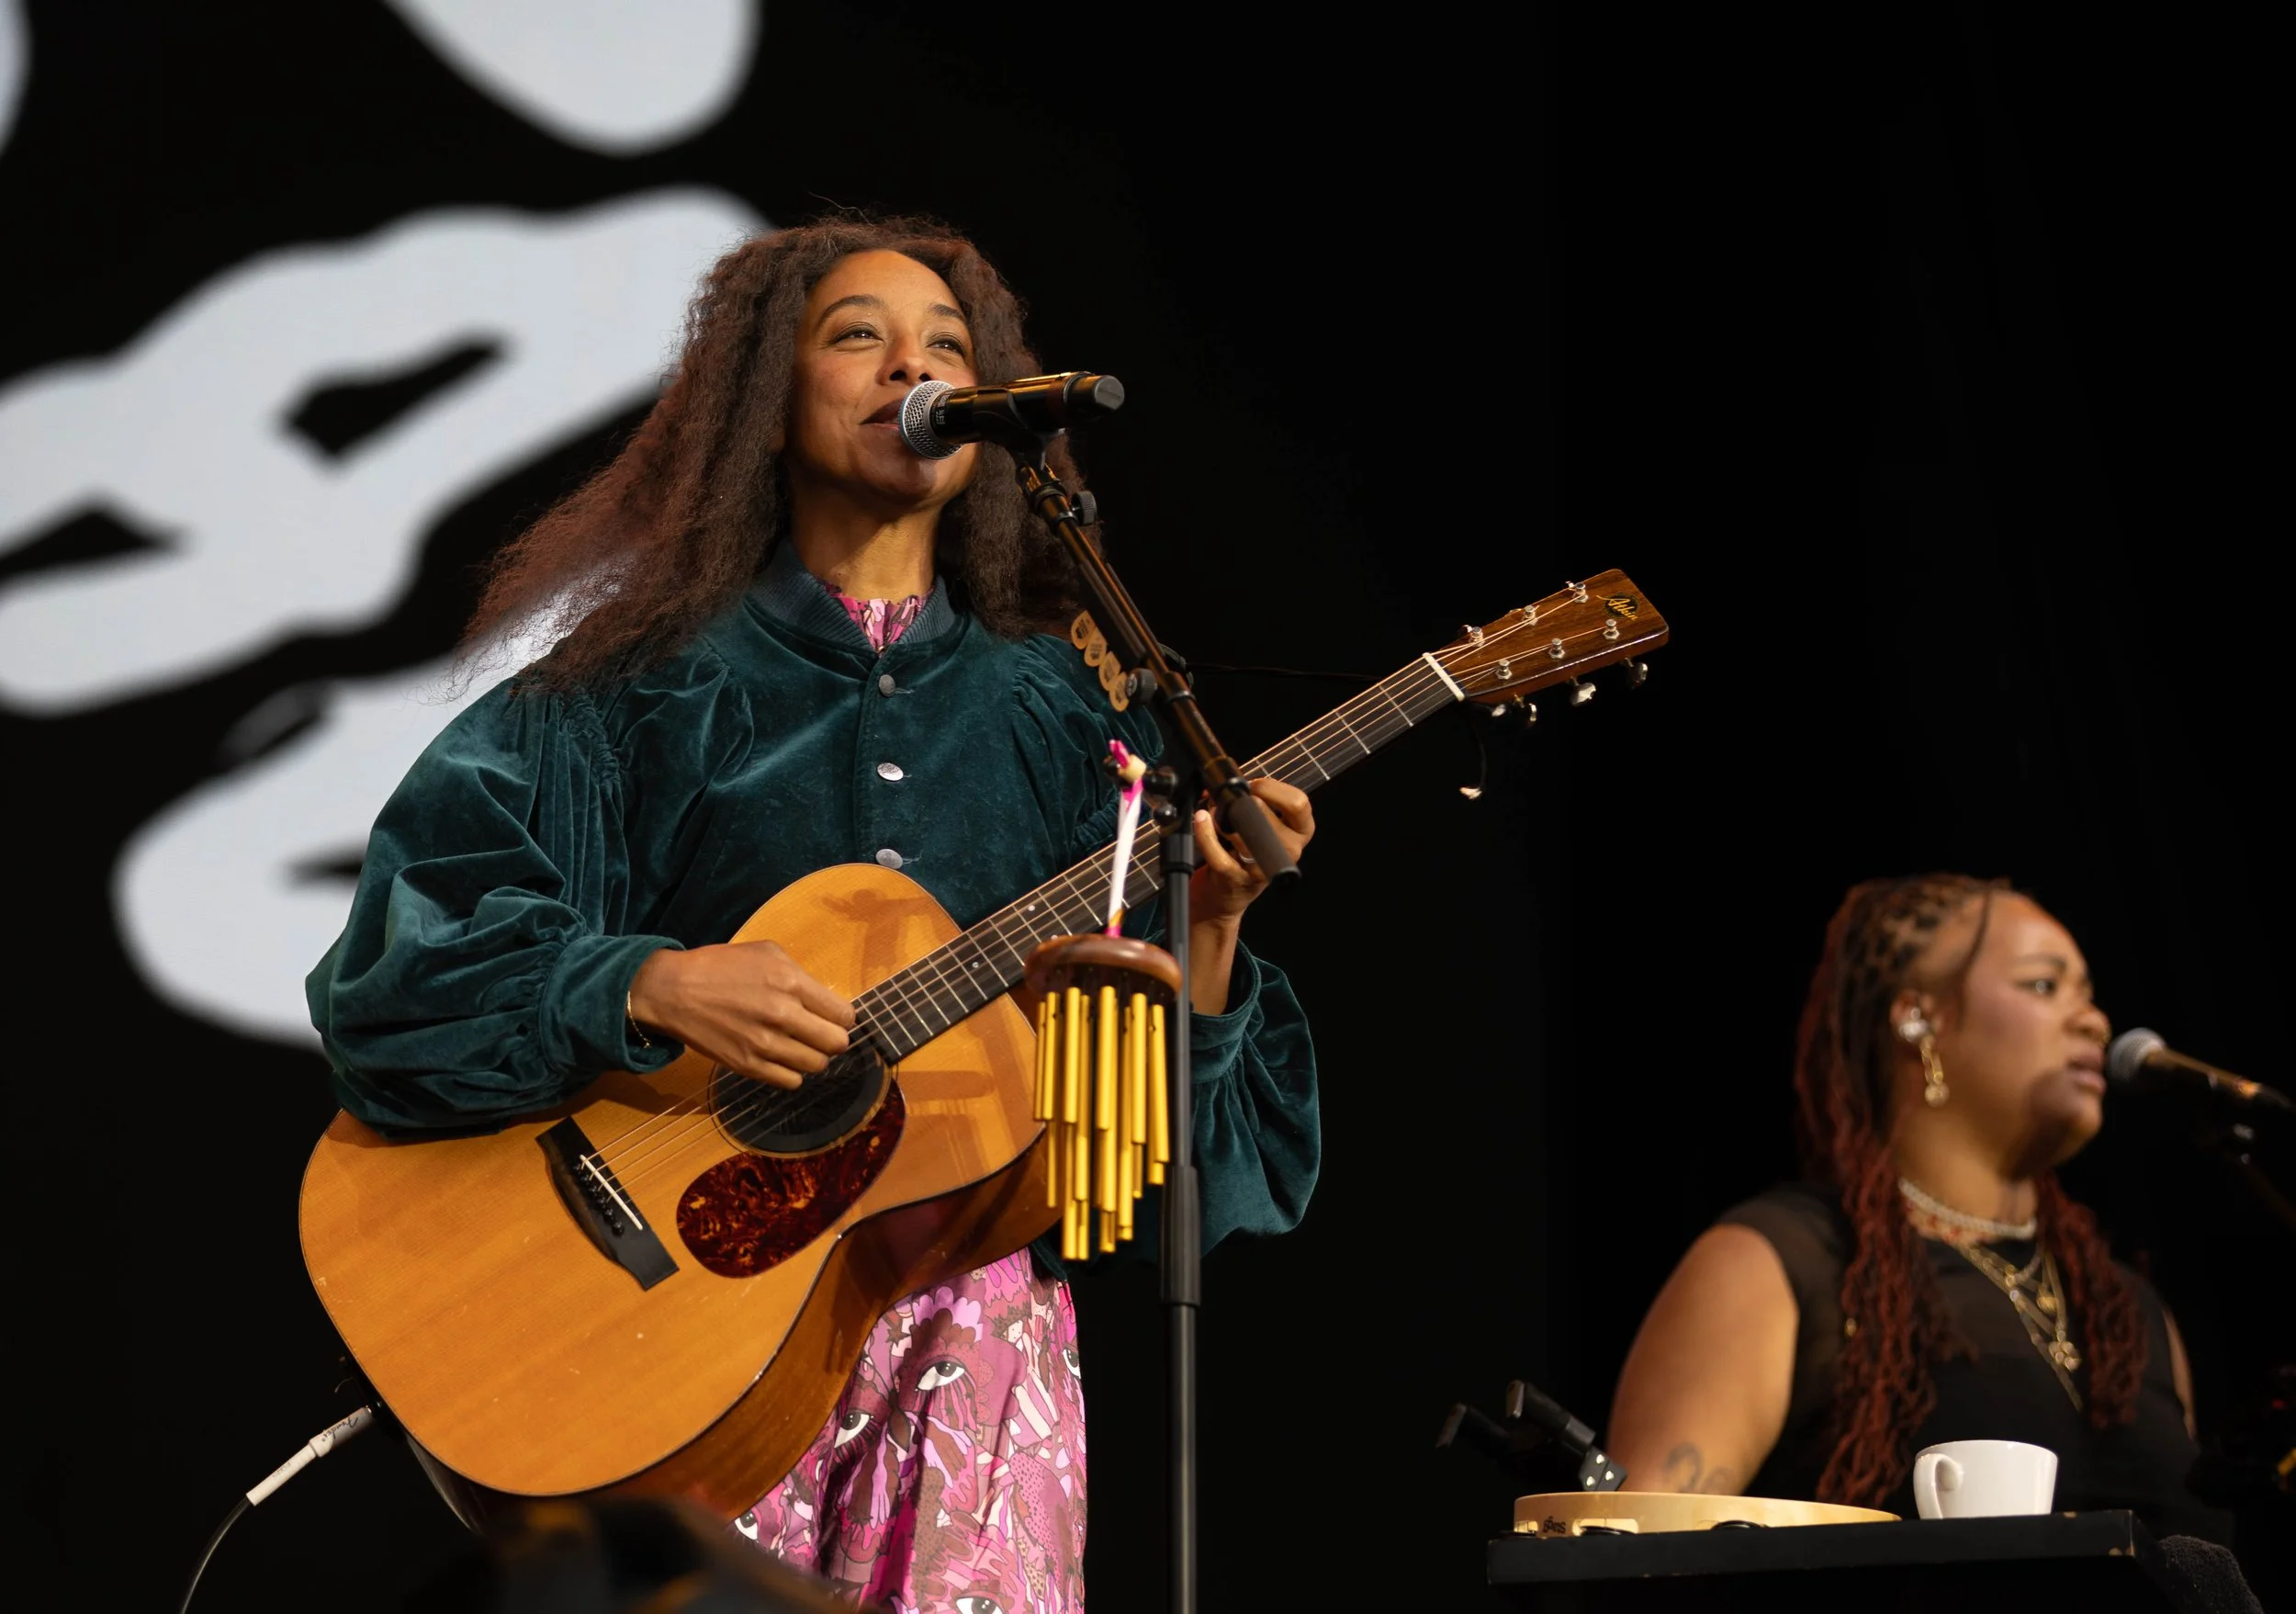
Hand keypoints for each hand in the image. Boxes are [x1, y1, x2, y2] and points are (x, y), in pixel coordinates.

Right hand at [628, 941, 854, 1089]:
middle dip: (833, 1039)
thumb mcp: (767, 952)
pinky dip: (791, 1072)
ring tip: (798, 1046)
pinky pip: (791, 1082)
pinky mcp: (748, 1066)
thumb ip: (800, 974)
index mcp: (791, 982)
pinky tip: (781, 1058)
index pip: (844, 1015)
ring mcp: (765, 1044)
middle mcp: (783, 1015)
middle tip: (819, 1034)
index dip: (842, 1017)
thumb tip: (824, 999)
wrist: (674, 991)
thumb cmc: (721, 966)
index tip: (832, 1017)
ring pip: (816, 1065)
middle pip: (837, 1044)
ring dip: (813, 1057)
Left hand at [1190, 777, 1314, 926]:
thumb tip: (1232, 780)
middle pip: (1266, 815)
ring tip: (1213, 815)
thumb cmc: (1245, 853)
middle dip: (1240, 802)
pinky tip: (1201, 820)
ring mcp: (1263, 868)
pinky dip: (1205, 832)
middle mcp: (1289, 852)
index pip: (1298, 803)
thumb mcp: (1262, 825)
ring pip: (1241, 833)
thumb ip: (1257, 801)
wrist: (1225, 896)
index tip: (1252, 786)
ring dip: (1220, 818)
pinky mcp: (1237, 879)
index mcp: (1300, 832)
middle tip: (1227, 801)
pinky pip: (1217, 852)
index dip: (1271, 788)